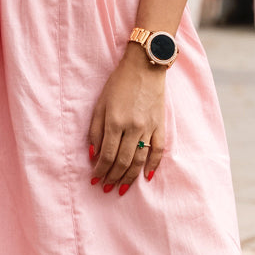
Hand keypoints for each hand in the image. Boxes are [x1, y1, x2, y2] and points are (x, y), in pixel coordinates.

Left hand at [88, 48, 166, 194]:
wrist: (146, 66)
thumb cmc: (119, 83)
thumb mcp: (100, 103)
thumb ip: (95, 130)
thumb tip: (93, 154)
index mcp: (115, 121)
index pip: (107, 154)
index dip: (100, 170)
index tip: (94, 179)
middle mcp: (133, 127)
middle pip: (123, 161)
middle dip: (113, 178)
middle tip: (106, 188)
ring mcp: (149, 127)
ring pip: (140, 160)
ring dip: (130, 177)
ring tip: (122, 189)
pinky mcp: (161, 125)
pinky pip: (159, 150)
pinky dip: (154, 165)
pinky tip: (147, 177)